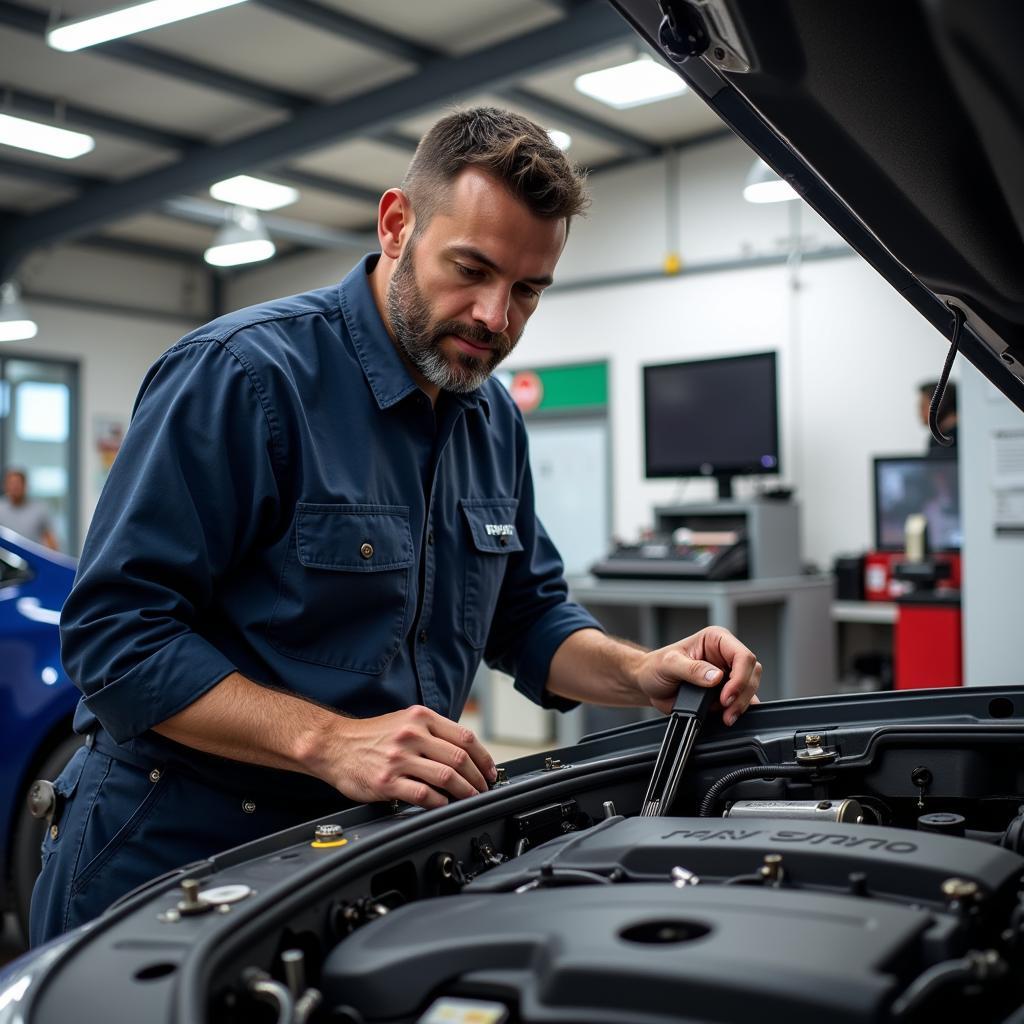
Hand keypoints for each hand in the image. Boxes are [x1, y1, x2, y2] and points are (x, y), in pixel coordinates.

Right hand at [315, 705, 497, 809]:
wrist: (333, 745)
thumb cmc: (371, 737)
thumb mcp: (404, 721)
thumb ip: (432, 731)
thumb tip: (464, 752)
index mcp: (420, 718)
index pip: (465, 737)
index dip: (484, 757)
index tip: (490, 771)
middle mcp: (412, 735)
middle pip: (460, 757)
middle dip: (478, 778)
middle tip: (483, 789)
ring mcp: (399, 758)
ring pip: (446, 776)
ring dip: (465, 792)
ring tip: (470, 799)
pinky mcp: (387, 781)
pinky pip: (424, 794)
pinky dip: (440, 803)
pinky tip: (444, 805)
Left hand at [635, 626, 760, 724]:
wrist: (648, 684)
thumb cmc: (656, 667)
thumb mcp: (669, 664)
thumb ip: (692, 669)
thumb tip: (716, 676)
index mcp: (715, 640)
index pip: (742, 655)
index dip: (740, 677)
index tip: (726, 695)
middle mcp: (725, 655)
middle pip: (752, 673)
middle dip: (742, 693)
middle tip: (726, 708)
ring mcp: (727, 674)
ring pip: (750, 688)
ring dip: (741, 704)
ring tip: (726, 716)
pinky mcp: (725, 691)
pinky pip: (743, 701)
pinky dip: (739, 711)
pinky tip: (728, 717)